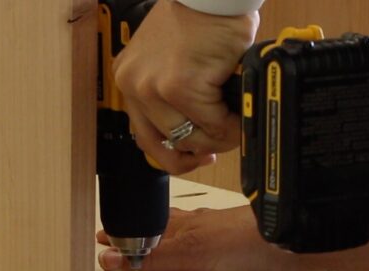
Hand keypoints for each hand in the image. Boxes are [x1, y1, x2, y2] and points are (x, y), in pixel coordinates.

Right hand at [97, 206, 301, 270]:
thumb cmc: (246, 243)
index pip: (146, 229)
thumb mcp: (190, 255)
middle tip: (123, 244)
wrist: (289, 241)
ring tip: (156, 246)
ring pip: (188, 234)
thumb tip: (113, 258)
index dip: (126, 236)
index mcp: (183, 226)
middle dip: (145, 237)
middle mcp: (201, 225)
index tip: (105, 240)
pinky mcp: (239, 244)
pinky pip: (210, 246)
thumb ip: (154, 258)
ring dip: (170, 240)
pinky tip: (203, 257)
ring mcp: (220, 232)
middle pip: (165, 229)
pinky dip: (197, 247)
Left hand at [113, 0, 258, 173]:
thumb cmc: (201, 18)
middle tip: (223, 140)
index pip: (145, 135)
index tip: (198, 153)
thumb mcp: (170, 60)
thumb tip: (193, 133)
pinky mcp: (181, 87)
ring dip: (220, 136)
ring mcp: (155, 88)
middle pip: (169, 142)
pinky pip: (213, 124)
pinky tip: (240, 111)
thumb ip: (171, 95)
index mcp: (129, 78)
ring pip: (192, 138)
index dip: (176, 152)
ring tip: (235, 122)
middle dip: (202, 146)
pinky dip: (232, 124)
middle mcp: (134, 84)